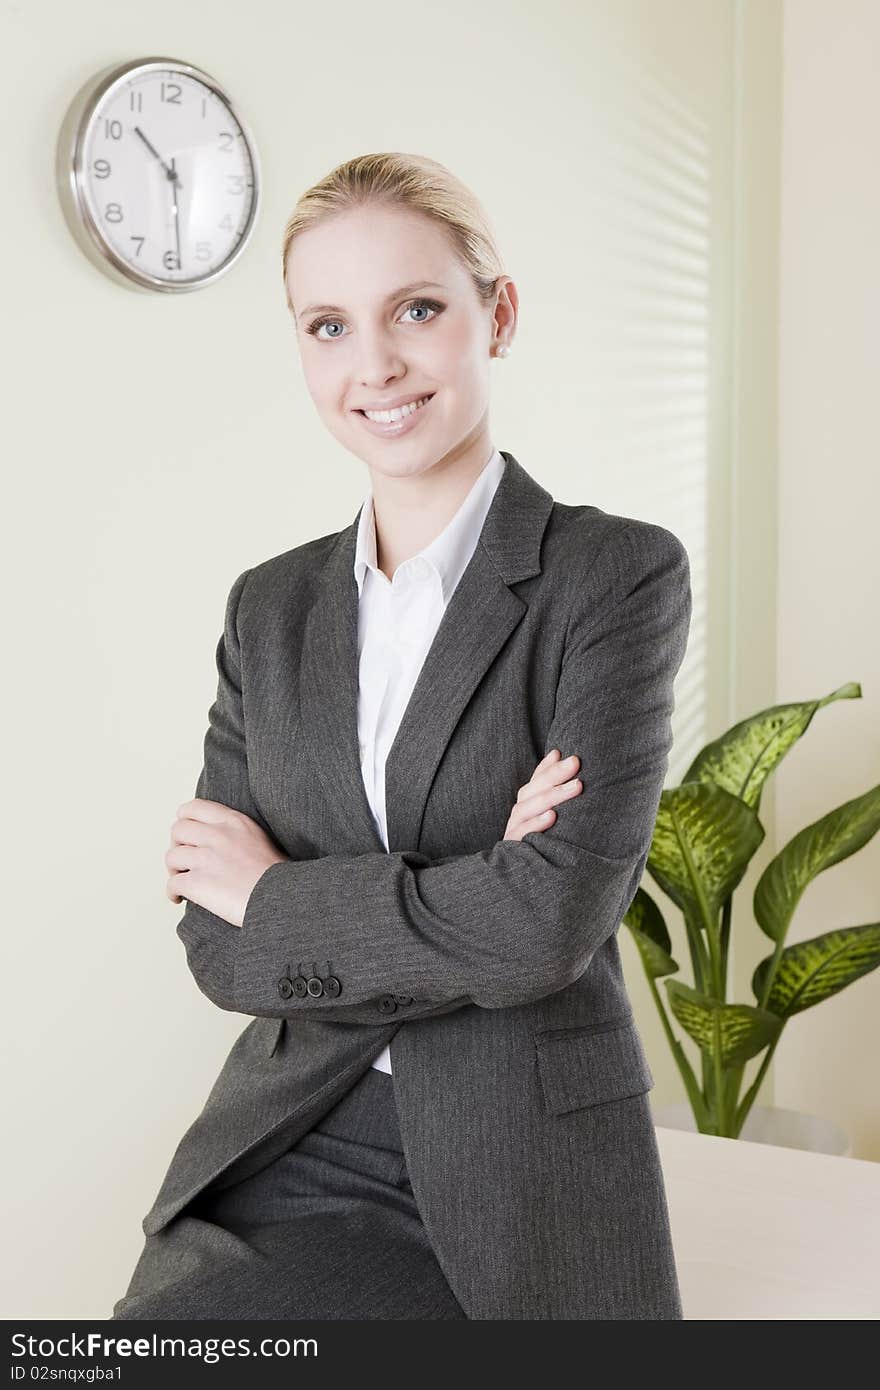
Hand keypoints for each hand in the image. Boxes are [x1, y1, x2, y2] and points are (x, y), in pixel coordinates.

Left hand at [166, 798, 287, 927]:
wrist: (283, 898)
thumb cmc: (278, 876)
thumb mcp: (260, 838)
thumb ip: (236, 833)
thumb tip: (217, 841)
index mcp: (233, 821)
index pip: (193, 808)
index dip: (184, 820)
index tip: (185, 833)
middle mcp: (217, 835)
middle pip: (178, 830)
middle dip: (177, 845)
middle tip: (182, 860)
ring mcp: (206, 858)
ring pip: (172, 857)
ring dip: (173, 870)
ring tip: (181, 879)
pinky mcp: (198, 883)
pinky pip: (172, 883)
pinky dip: (172, 892)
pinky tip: (178, 898)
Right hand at [504, 749, 582, 841]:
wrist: (523, 880)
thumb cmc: (543, 843)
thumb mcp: (550, 816)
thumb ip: (553, 791)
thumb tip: (560, 756)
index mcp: (527, 804)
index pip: (536, 780)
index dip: (549, 767)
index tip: (567, 754)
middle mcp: (519, 814)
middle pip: (533, 789)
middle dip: (555, 774)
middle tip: (576, 763)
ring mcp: (515, 829)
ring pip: (528, 807)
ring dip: (553, 795)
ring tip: (576, 786)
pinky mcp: (514, 847)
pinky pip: (523, 833)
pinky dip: (537, 824)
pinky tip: (553, 816)